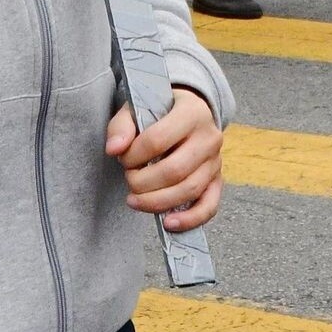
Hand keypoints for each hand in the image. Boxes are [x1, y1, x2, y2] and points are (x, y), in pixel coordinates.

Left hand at [105, 89, 222, 230]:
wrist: (188, 113)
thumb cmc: (160, 112)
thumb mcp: (137, 108)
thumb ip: (122, 126)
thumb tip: (114, 150)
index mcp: (191, 113)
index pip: (157, 139)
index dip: (133, 155)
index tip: (121, 158)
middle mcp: (209, 138)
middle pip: (175, 170)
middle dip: (142, 181)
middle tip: (129, 178)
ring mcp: (216, 161)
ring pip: (190, 190)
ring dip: (157, 201)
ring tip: (135, 200)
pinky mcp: (217, 181)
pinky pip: (209, 206)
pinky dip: (190, 219)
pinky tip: (168, 223)